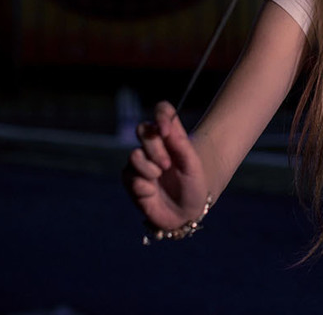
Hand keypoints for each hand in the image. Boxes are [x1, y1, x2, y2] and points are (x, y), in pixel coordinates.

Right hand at [121, 101, 209, 230]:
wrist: (187, 211)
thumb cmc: (194, 184)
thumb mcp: (192, 164)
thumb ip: (180, 144)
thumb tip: (165, 128)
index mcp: (170, 136)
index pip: (162, 110)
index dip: (161, 115)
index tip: (166, 130)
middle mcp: (153, 145)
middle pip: (143, 129)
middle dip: (154, 147)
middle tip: (166, 164)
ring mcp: (141, 162)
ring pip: (134, 154)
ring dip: (148, 167)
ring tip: (159, 177)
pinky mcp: (131, 180)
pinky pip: (128, 175)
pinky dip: (141, 184)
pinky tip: (151, 191)